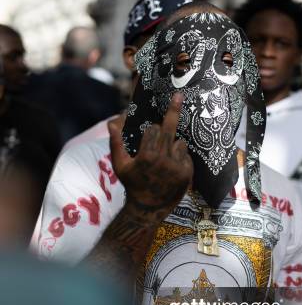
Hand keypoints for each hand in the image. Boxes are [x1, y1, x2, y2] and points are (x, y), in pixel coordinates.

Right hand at [109, 93, 192, 220]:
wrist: (149, 209)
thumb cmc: (132, 185)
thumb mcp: (120, 166)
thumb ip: (116, 143)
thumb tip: (111, 124)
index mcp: (146, 155)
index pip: (153, 130)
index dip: (151, 132)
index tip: (149, 137)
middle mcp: (163, 160)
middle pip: (170, 129)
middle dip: (173, 110)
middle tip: (179, 95)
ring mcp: (177, 167)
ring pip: (180, 143)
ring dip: (174, 146)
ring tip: (166, 160)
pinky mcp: (187, 174)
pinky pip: (186, 157)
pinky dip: (180, 159)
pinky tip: (172, 169)